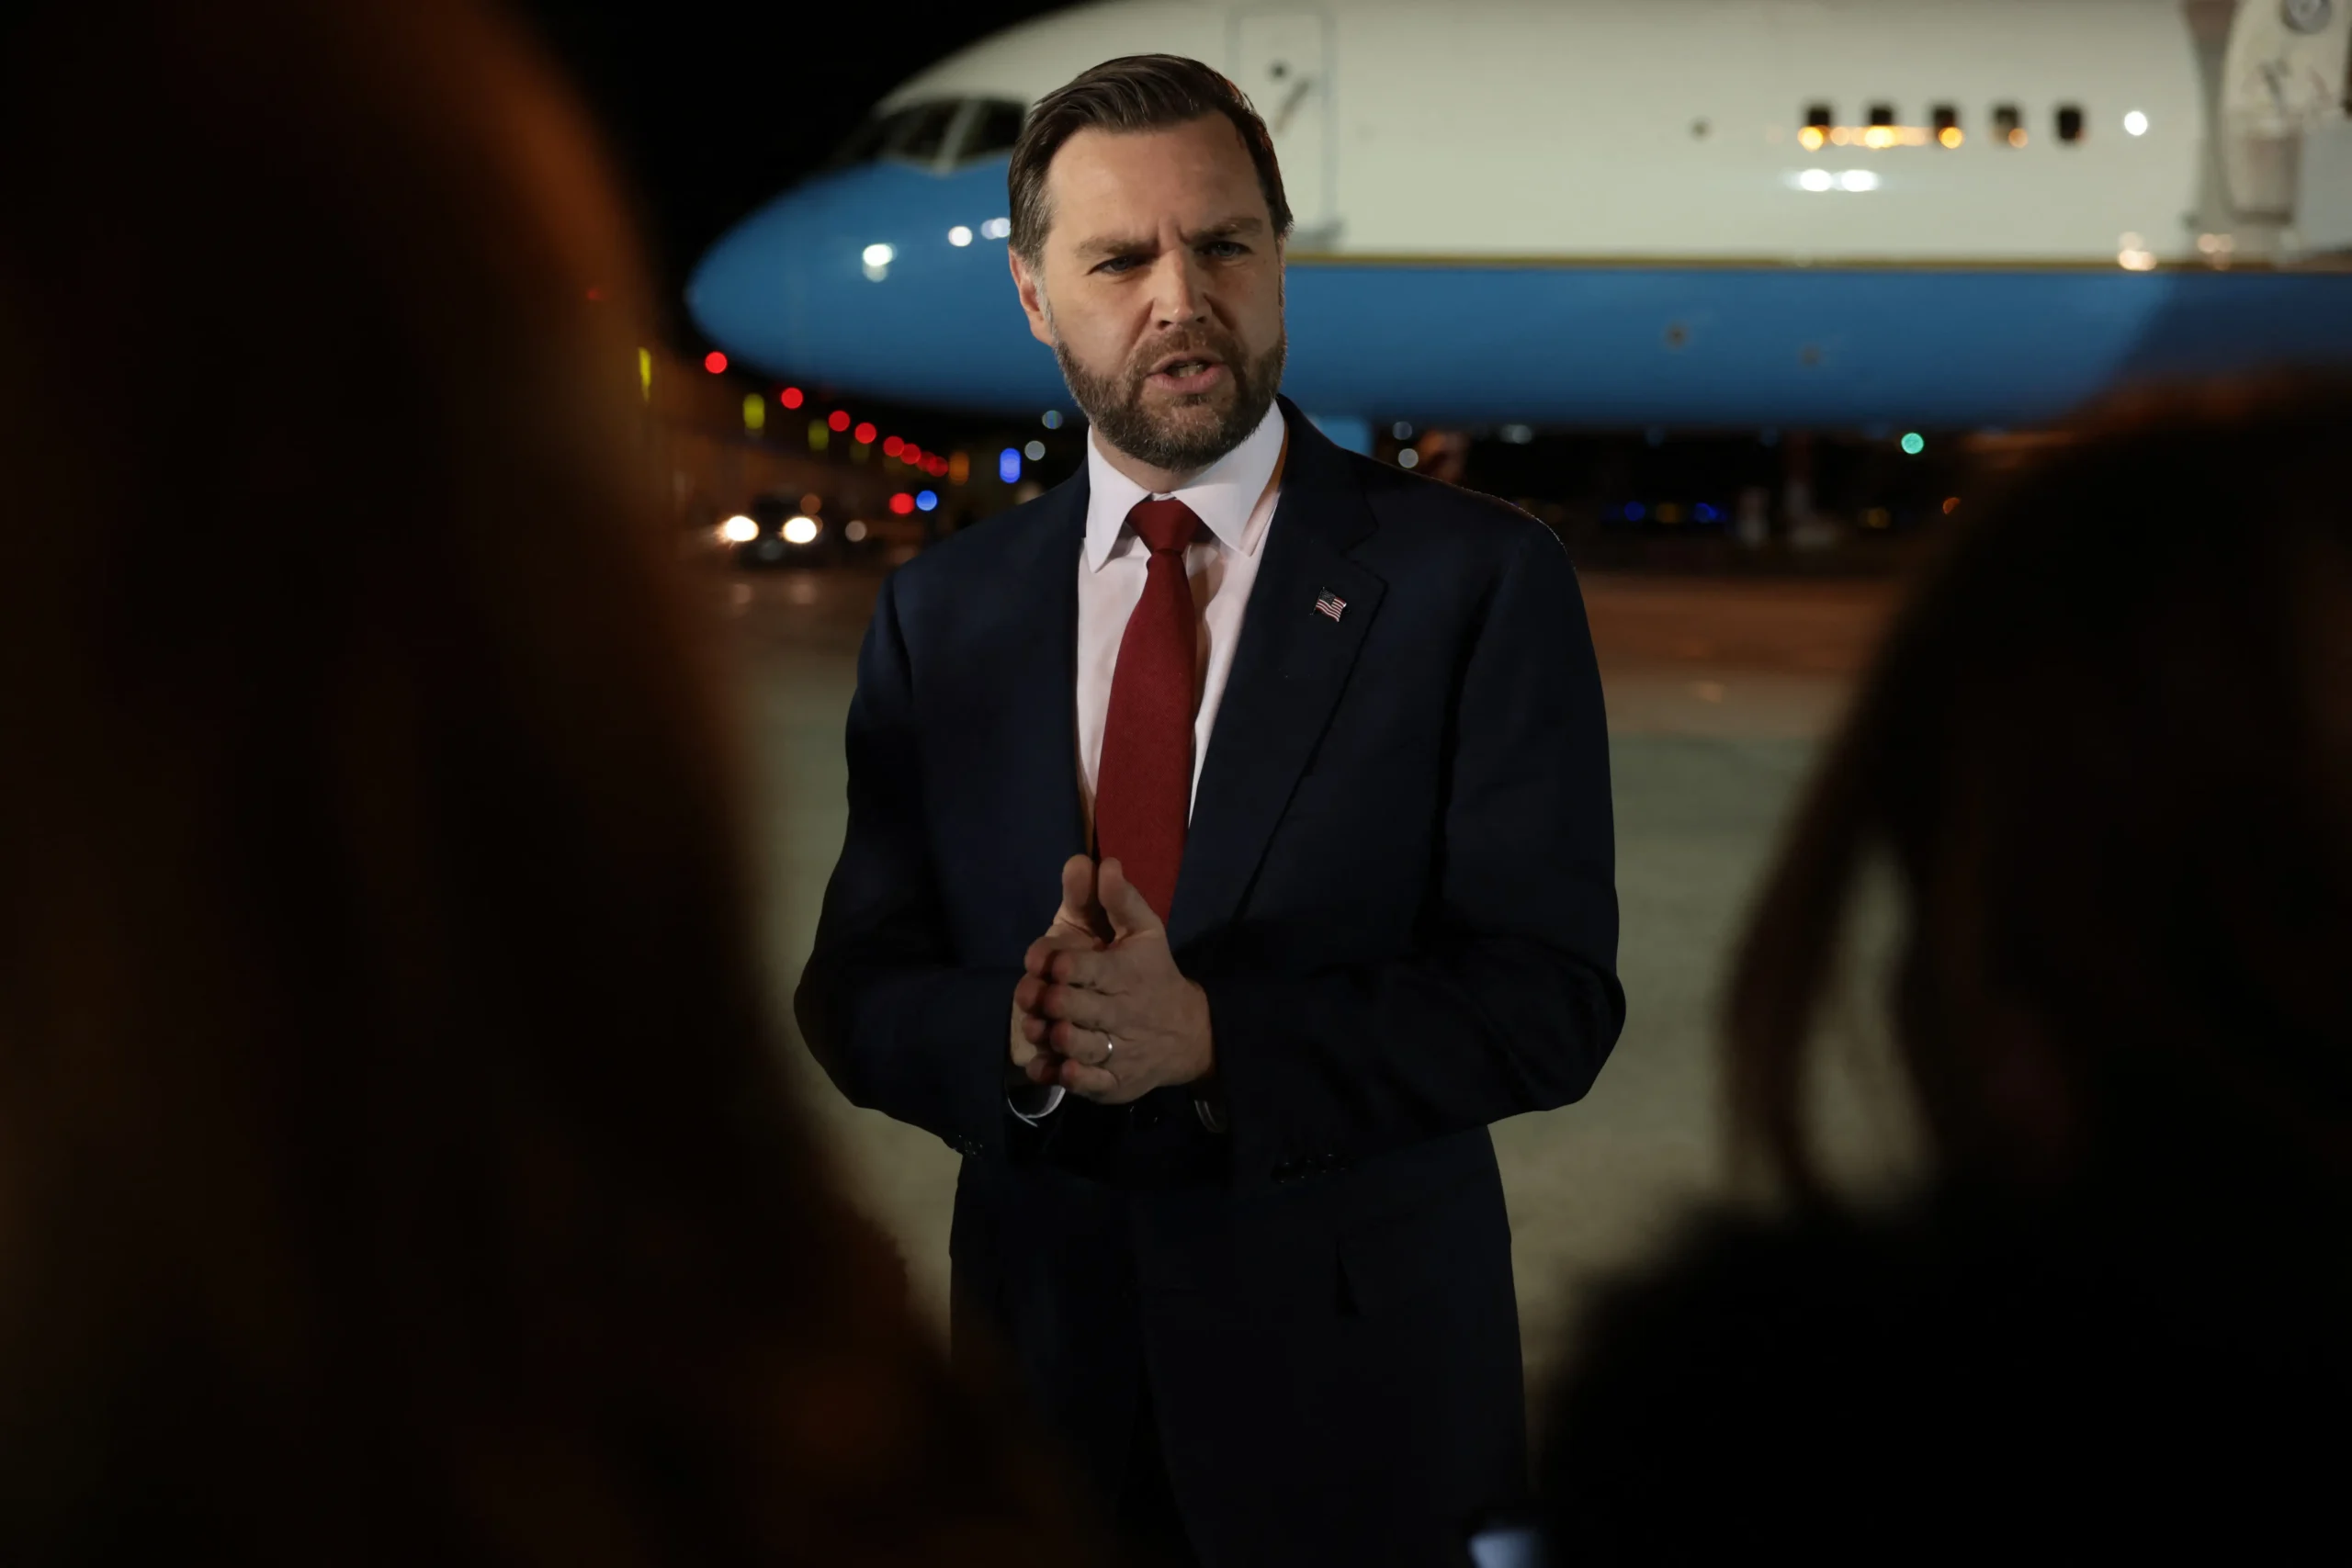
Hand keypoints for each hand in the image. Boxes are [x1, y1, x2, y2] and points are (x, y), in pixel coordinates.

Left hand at [1022, 857, 1212, 1104]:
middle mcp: (1123, 1014)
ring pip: (1082, 1049)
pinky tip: (1047, 1066)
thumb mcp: (1144, 931)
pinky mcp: (1113, 1083)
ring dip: (1054, 1038)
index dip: (1069, 967)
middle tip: (1034, 996)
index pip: (1096, 970)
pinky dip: (1065, 1077)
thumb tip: (1102, 862)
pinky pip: (1087, 1084)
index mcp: (1127, 974)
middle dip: (1055, 1003)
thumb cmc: (1151, 973)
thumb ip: (1118, 899)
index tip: (1049, 962)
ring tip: (1036, 1028)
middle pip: (1083, 1010)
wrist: (1188, 1034)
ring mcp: (1118, 1052)